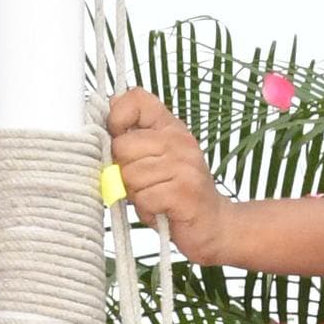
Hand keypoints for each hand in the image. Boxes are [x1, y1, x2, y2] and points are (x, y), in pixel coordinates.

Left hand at [105, 86, 234, 264]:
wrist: (214, 225)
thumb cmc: (177, 193)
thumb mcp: (155, 158)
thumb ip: (133, 137)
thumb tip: (109, 105)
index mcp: (170, 127)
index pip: (136, 98)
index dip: (117, 117)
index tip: (119, 138)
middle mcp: (179, 141)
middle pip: (122, 146)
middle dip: (123, 171)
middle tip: (142, 182)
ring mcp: (184, 165)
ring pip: (129, 175)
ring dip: (135, 193)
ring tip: (153, 196)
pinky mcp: (184, 191)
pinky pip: (143, 197)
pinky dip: (146, 209)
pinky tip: (160, 209)